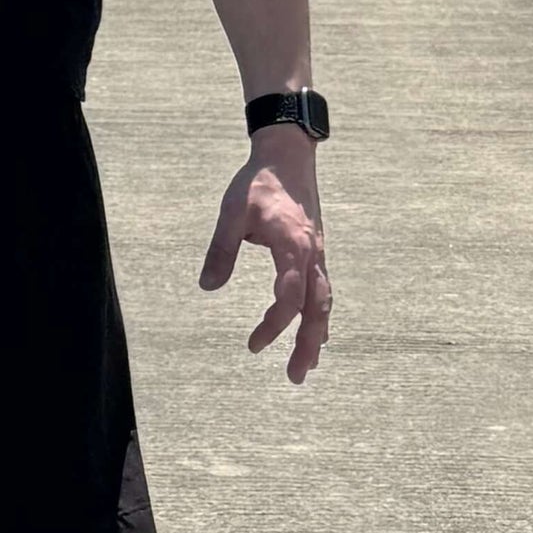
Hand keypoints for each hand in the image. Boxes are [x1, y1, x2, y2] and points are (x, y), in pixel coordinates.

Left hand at [199, 149, 329, 381]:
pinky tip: (315, 331)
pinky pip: (323, 290)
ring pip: (324, 302)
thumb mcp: (232, 212)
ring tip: (307, 364)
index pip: (289, 298)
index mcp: (293, 247)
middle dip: (308, 345)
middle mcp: (311, 255)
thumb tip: (208, 287)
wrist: (288, 156)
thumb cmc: (258, 183)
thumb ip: (221, 250)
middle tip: (295, 377)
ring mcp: (317, 254)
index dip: (273, 325)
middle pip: (317, 309)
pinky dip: (319, 315)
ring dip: (317, 335)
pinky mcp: (315, 251)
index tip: (253, 345)